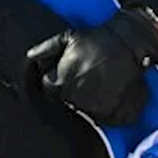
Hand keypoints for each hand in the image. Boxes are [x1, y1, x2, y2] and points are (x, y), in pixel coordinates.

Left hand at [26, 7, 157, 125]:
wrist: (128, 43)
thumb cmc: (96, 40)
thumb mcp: (67, 38)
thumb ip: (45, 49)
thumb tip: (30, 57)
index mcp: (61, 82)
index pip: (50, 91)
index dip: (57, 83)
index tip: (66, 76)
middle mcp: (77, 98)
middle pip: (68, 103)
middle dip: (73, 93)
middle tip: (86, 78)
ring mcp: (97, 108)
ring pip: (87, 112)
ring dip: (90, 102)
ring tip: (98, 84)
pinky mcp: (116, 114)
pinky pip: (107, 120)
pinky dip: (108, 111)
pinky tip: (110, 94)